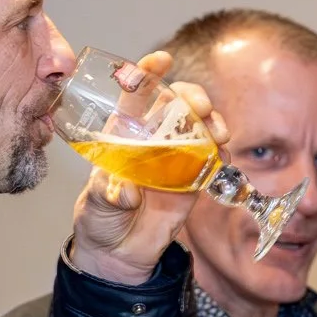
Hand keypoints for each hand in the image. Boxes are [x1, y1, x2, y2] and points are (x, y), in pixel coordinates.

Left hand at [67, 50, 227, 284]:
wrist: (116, 256)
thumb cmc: (98, 221)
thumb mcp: (94, 206)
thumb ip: (107, 194)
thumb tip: (126, 189)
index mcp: (123, 136)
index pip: (135, 96)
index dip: (148, 74)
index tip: (162, 60)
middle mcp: (152, 141)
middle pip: (176, 104)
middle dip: (192, 96)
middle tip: (200, 107)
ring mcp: (175, 159)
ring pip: (199, 127)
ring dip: (213, 122)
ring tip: (218, 133)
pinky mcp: (192, 181)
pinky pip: (212, 160)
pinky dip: (221, 153)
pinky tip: (222, 155)